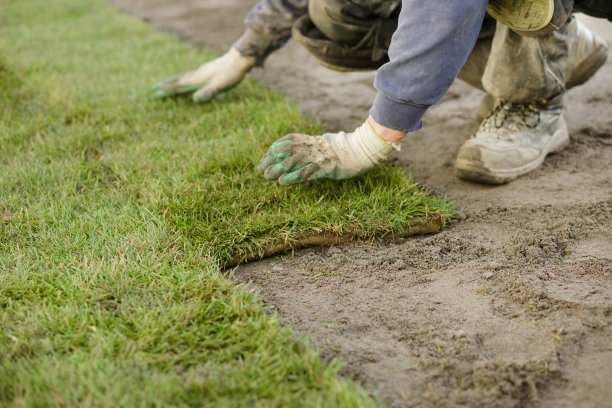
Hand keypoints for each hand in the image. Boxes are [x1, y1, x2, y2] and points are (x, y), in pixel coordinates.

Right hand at [153, 47, 255, 102]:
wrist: (239, 60)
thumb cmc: (231, 75)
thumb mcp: (220, 86)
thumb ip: (208, 92)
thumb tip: (195, 99)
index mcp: (198, 78)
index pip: (180, 85)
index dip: (169, 89)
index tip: (157, 92)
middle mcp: (198, 73)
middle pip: (179, 79)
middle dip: (167, 84)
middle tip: (155, 87)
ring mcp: (202, 70)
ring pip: (184, 75)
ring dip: (174, 79)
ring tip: (166, 82)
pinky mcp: (207, 69)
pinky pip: (191, 74)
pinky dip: (183, 77)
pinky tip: (187, 78)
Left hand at [257, 121, 394, 185]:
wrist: (363, 150)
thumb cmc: (345, 149)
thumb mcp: (326, 143)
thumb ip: (313, 147)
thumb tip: (301, 153)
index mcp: (313, 140)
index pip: (288, 140)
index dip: (275, 148)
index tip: (266, 156)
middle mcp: (313, 146)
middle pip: (286, 150)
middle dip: (271, 159)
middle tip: (260, 169)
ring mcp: (319, 156)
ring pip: (293, 161)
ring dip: (277, 168)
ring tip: (267, 176)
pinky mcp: (326, 167)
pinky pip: (306, 172)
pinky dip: (292, 177)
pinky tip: (283, 182)